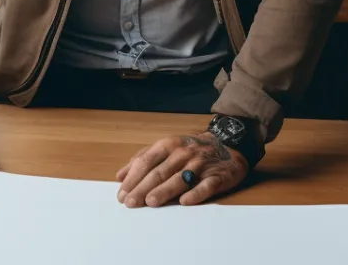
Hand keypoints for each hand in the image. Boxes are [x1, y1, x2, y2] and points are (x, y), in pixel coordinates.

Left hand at [116, 131, 249, 207]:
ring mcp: (200, 164)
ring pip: (179, 179)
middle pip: (160, 172)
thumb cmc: (190, 149)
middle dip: (143, 188)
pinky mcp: (217, 177)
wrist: (227, 144)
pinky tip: (184, 202)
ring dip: (164, 191)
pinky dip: (195, 194)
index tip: (122, 193)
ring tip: (150, 202)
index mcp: (169, 144)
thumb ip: (143, 158)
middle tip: (130, 203)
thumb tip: (120, 175)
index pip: (147, 162)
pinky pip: (205, 186)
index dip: (133, 178)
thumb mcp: (166, 147)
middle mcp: (183, 153)